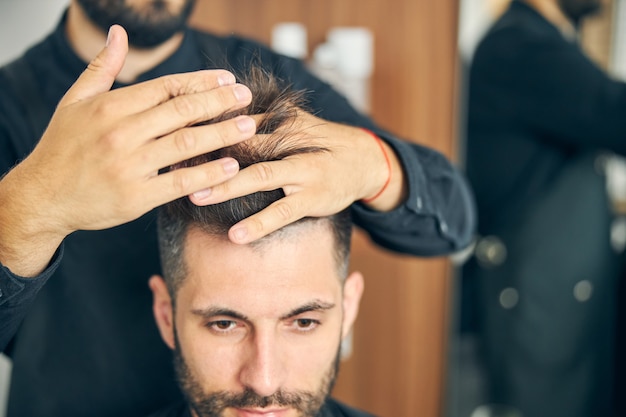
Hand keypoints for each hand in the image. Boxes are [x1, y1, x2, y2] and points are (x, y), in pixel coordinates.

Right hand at [0, 25, 255, 275]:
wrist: (42, 197)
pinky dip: (208, 174)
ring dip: (222, 133)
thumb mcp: (75, 101)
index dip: (201, 82)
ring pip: (186, 144)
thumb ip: (102, 68)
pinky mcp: (136, 197)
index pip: (166, 87)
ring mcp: (129, 165)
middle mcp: (121, 132)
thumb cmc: (62, 146)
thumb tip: (119, 33)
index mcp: (110, 106)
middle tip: (246, 97)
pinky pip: (180, 182)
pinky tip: (231, 166)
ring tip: (248, 126)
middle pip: (181, 111)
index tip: (227, 79)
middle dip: (219, 101)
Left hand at [189, 110, 406, 243]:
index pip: (237, 122)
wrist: (362, 161)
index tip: (174, 137)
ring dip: (226, 186)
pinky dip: (259, 223)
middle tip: (175, 166)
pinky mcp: (312, 197)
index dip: (206, 129)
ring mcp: (303, 172)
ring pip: (260, 176)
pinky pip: (282, 212)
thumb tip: (219, 116)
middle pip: (244, 147)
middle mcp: (291, 143)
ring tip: (196, 197)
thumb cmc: (319, 142)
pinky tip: (237, 235)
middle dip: (208, 156)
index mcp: (281, 122)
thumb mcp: (293, 122)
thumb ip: (260, 120)